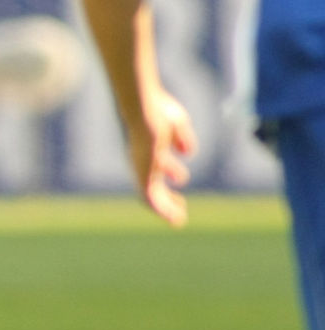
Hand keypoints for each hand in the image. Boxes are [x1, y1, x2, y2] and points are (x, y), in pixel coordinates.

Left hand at [126, 87, 197, 227]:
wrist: (142, 109)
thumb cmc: (158, 110)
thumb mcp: (177, 123)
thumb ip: (182, 137)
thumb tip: (188, 152)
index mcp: (150, 148)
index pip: (158, 165)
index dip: (172, 171)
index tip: (182, 180)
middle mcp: (143, 160)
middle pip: (153, 183)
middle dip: (167, 196)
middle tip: (181, 207)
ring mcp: (141, 168)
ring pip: (151, 195)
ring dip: (165, 208)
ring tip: (178, 220)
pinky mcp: (141, 174)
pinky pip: (149, 198)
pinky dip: (160, 209)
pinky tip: (171, 216)